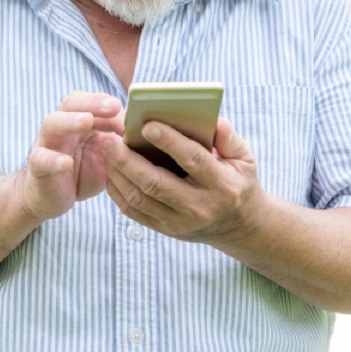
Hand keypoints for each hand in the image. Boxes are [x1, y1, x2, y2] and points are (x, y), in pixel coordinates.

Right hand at [16, 92, 122, 222]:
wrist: (50, 197)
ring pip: (52, 124)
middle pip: (71, 103)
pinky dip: (53, 159)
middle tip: (112, 106)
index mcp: (79, 121)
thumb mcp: (106, 156)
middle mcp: (62, 127)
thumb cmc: (81, 171)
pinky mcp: (37, 167)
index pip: (92, 102)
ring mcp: (47, 144)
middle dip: (92, 102)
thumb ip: (120, 143)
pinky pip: (41, 158)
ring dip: (69, 121)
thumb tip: (144, 132)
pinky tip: (65, 163)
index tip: (131, 110)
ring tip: (85, 122)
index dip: (111, 104)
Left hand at [106, 117, 264, 242]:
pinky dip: (117, 191)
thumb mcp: (245, 159)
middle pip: (156, 183)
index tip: (146, 124)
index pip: (193, 160)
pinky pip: (134, 212)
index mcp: (222, 185)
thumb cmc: (238, 182)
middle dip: (128, 160)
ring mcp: (180, 222)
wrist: (239, 226)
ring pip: (140, 199)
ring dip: (118, 174)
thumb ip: (229, 139)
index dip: (169, 142)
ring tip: (105, 150)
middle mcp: (200, 207)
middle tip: (109, 139)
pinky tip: (110, 171)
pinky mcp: (166, 230)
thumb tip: (214, 121)